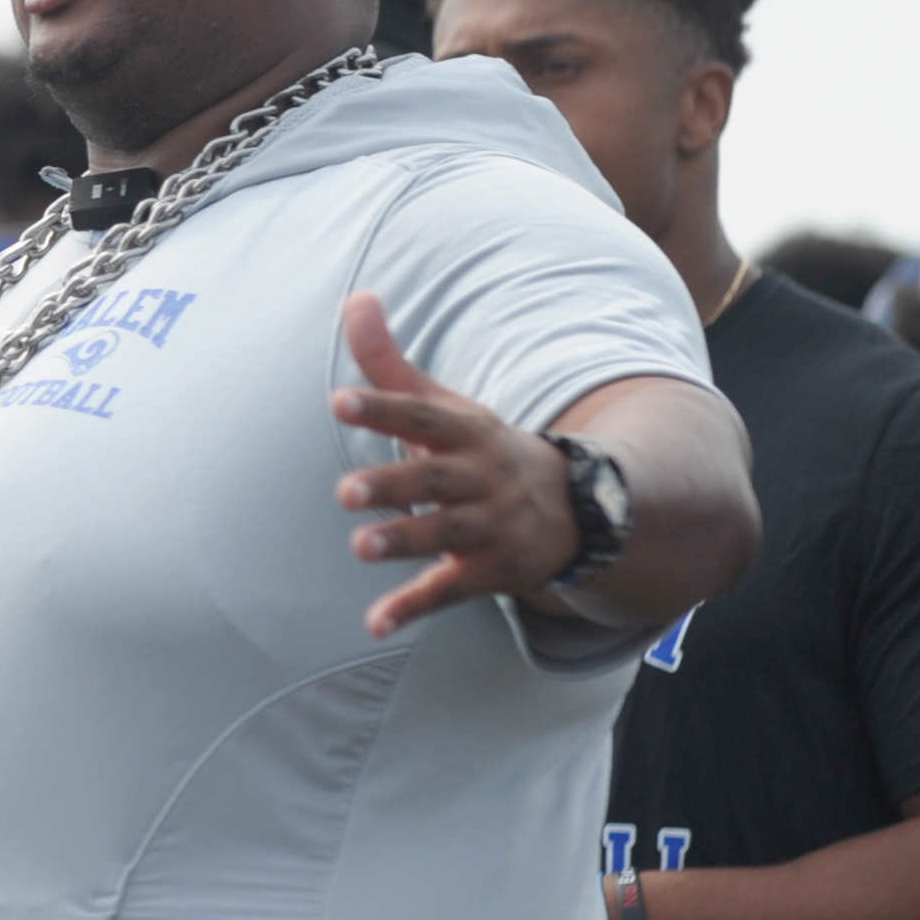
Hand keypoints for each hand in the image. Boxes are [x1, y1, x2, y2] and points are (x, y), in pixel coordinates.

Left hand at [329, 295, 579, 634]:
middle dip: (392, 485)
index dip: (383, 408)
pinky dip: (413, 608)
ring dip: (404, 541)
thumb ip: (391, 363)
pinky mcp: (489, 573)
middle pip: (434, 479)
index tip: (339, 400)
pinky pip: (449, 591)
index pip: (422, 416)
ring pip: (444, 535)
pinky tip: (376, 622)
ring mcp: (488, 527)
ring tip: (360, 546)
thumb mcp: (447, 407)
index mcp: (466, 434)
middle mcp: (479, 478)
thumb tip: (356, 297)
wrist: (580, 509)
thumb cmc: (485, 452)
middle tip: (344, 491)